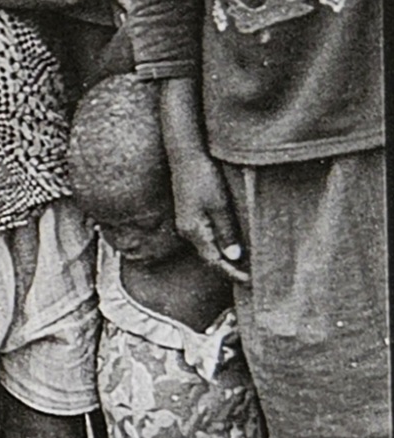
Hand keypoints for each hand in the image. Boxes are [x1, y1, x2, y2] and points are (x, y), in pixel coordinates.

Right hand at [165, 144, 249, 284]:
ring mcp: (186, 222)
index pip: (213, 261)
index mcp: (193, 230)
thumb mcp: (220, 205)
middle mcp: (186, 230)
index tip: (250, 281)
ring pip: (207, 246)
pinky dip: (219, 243)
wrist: (186, 155)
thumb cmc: (203, 177)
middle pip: (209, 256)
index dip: (231, 273)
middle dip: (228, 267)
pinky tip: (231, 243)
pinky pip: (205, 235)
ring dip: (224, 256)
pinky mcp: (190, 214)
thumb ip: (227, 232)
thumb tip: (234, 256)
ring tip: (245, 262)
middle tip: (252, 276)